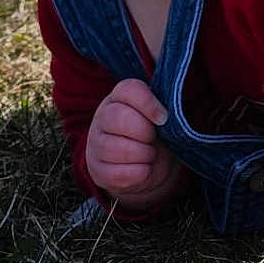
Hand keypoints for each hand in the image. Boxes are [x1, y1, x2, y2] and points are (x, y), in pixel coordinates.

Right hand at [86, 78, 179, 209]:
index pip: (128, 89)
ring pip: (113, 147)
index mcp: (119, 97)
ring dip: (142, 154)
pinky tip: (145, 169)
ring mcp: (96, 144)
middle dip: (144, 131)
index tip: (163, 118)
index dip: (148, 104)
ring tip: (150, 154)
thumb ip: (166, 108)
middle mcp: (103, 117)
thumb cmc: (157, 134)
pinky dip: (138, 173)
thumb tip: (167, 115)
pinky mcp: (98, 170)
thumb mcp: (162, 118)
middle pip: (118, 118)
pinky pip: (116, 173)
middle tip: (154, 138)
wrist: (148, 166)